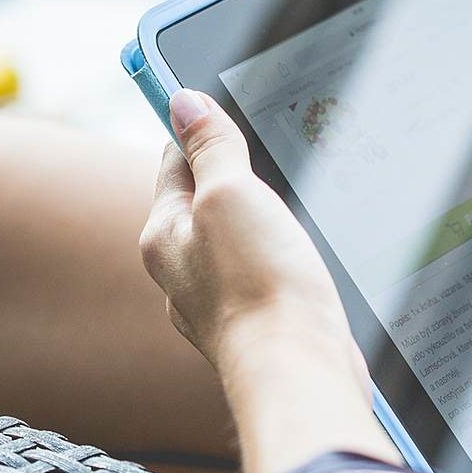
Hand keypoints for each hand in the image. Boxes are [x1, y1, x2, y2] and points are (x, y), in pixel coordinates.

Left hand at [140, 89, 398, 472]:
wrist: (298, 373)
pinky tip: (307, 253)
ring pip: (239, 239)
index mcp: (164, 235)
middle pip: (207, 200)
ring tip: (295, 197)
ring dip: (265, 217)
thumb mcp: (229, 195)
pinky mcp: (261, 323)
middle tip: (272, 143)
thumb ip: (209, 147)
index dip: (200, 126)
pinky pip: (266, 273)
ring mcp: (222, 302)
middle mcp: (184, 272)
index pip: (175, 160)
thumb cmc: (258, 288)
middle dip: (237, 172)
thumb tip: (184, 100)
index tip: (218, 99)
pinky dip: (283, 256)